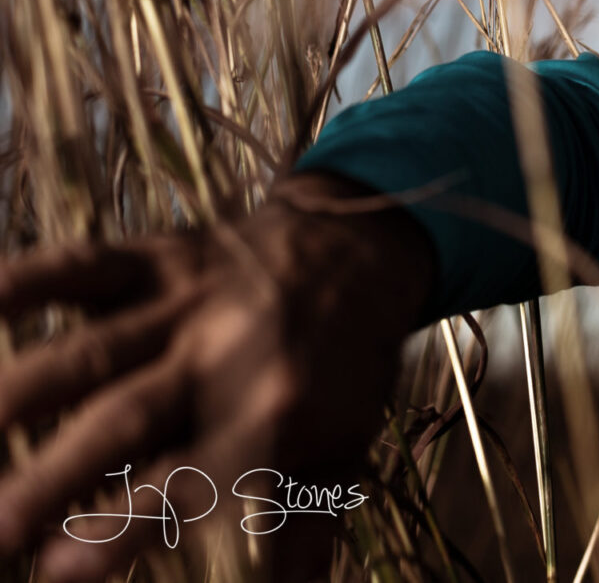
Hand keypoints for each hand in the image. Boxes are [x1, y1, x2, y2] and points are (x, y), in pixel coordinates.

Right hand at [0, 172, 434, 580]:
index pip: (190, 479)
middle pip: (122, 420)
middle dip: (48, 478)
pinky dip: (24, 280)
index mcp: (274, 412)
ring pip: (87, 352)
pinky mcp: (161, 256)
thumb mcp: (345, 446)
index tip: (57, 571)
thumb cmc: (347, 362)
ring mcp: (188, 302)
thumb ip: (306, 523)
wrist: (366, 245)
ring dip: (14, 396)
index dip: (123, 526)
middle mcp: (225, 356)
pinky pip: (85, 265)